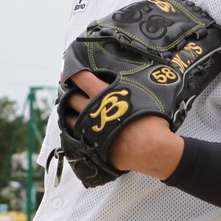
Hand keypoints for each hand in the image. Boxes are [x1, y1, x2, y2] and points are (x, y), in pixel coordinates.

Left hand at [67, 70, 183, 179]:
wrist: (151, 149)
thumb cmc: (151, 119)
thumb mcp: (145, 91)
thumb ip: (134, 80)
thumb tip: (138, 70)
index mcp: (101, 93)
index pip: (80, 77)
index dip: (73, 72)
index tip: (68, 72)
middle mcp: (91, 110)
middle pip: (71, 98)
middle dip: (70, 93)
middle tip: (71, 91)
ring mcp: (88, 130)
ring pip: (69, 119)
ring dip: (69, 113)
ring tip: (71, 111)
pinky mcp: (90, 147)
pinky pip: (75, 138)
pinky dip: (74, 132)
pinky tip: (79, 131)